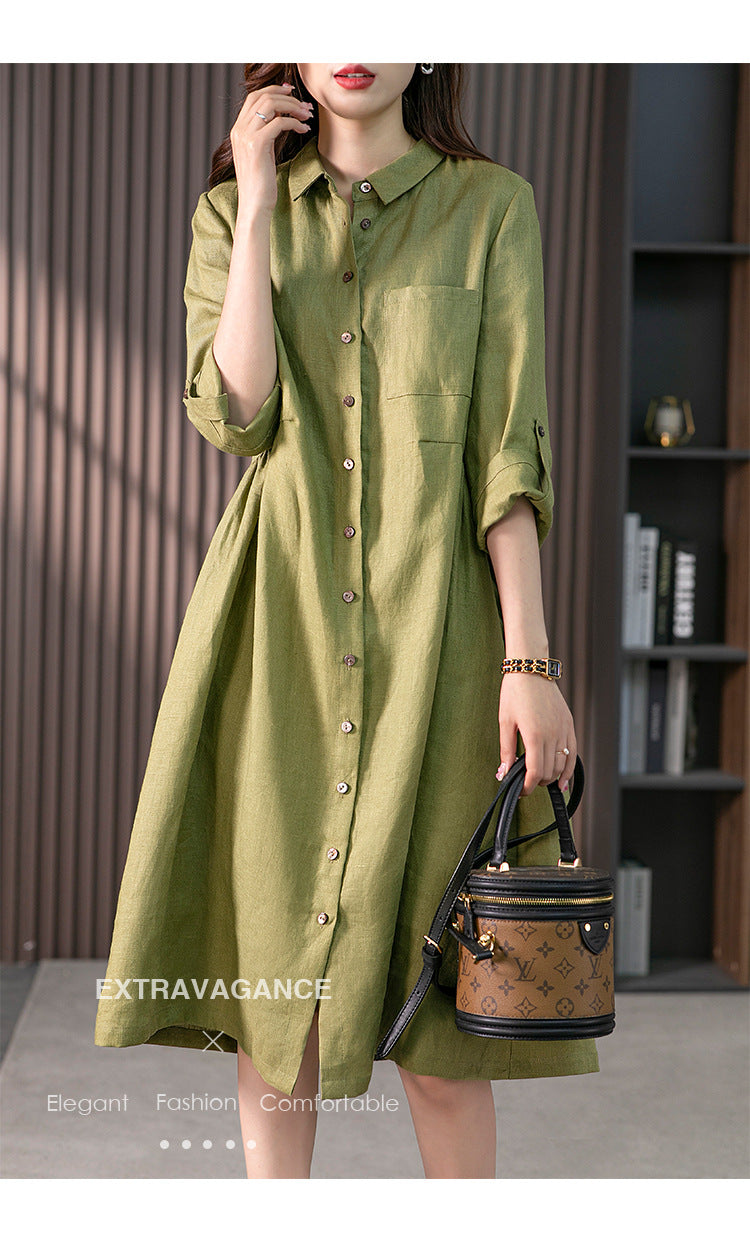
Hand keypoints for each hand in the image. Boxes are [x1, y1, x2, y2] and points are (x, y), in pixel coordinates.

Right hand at [230, 82, 313, 218]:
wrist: (254, 205)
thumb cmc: (260, 184)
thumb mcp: (261, 153)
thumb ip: (265, 134)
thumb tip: (280, 117)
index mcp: (238, 130)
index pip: (253, 97)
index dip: (273, 90)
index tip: (291, 92)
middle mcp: (239, 129)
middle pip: (263, 96)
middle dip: (287, 96)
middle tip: (304, 105)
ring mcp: (246, 136)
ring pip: (271, 105)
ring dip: (293, 107)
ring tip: (307, 116)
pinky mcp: (257, 145)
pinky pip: (279, 122)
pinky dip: (295, 122)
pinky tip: (304, 129)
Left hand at [496, 673, 576, 795]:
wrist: (531, 669)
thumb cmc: (514, 693)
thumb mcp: (505, 722)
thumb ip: (507, 750)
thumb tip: (504, 774)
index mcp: (535, 735)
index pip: (535, 772)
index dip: (528, 787)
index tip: (521, 791)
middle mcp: (553, 734)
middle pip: (549, 772)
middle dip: (537, 782)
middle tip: (525, 783)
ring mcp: (564, 729)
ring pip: (562, 765)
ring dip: (551, 776)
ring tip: (539, 779)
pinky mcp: (569, 724)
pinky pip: (573, 752)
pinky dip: (569, 768)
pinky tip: (563, 780)